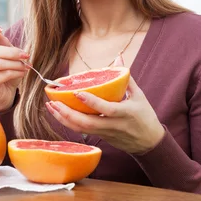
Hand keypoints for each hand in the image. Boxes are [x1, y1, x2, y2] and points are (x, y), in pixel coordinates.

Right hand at [0, 26, 29, 111]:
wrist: (6, 92)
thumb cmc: (7, 70)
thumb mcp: (9, 54)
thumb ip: (4, 43)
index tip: (0, 30)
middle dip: (11, 52)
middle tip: (25, 55)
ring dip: (15, 63)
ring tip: (26, 65)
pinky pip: (1, 74)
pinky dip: (15, 72)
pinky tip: (22, 72)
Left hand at [46, 56, 164, 154]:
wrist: (149, 143)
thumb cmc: (145, 116)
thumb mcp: (139, 95)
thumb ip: (125, 77)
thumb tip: (118, 57)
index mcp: (125, 113)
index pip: (107, 109)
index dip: (92, 102)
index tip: (78, 93)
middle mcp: (113, 125)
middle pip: (87, 123)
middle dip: (67, 113)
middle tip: (53, 102)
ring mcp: (106, 133)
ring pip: (81, 129)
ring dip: (63, 119)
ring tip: (51, 106)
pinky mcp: (101, 137)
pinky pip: (82, 131)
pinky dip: (69, 123)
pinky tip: (59, 114)